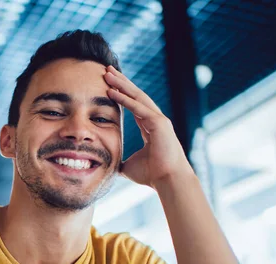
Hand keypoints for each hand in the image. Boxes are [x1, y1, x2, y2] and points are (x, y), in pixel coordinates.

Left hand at [104, 65, 193, 187]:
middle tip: (107, 70)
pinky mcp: (160, 123)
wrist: (168, 181)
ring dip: (122, 85)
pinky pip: (139, 108)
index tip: (109, 85)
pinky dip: (125, 99)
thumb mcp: (129, 166)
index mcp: (150, 128)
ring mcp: (159, 120)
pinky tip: (112, 92)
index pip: (134, 106)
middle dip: (121, 83)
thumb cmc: (152, 175)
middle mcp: (155, 120)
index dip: (121, 94)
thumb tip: (107, 165)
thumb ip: (119, 161)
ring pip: (137, 97)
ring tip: (108, 74)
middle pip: (135, 96)